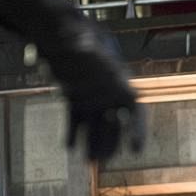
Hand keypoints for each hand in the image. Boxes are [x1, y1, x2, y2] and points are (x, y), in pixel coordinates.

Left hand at [44, 22, 144, 160]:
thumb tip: (80, 45)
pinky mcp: (75, 100)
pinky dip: (73, 132)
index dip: (137, 131)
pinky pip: (76, 120)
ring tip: (88, 162)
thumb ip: (83, 42)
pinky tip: (69, 146)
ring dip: (92, 144)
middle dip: (109, 144)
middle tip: (102, 162)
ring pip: (95, 127)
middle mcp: (108, 94)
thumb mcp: (81, 37)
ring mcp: (92, 98)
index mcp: (119, 83)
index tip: (136, 149)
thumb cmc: (76, 33)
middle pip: (114, 125)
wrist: (58, 33)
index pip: (135, 112)